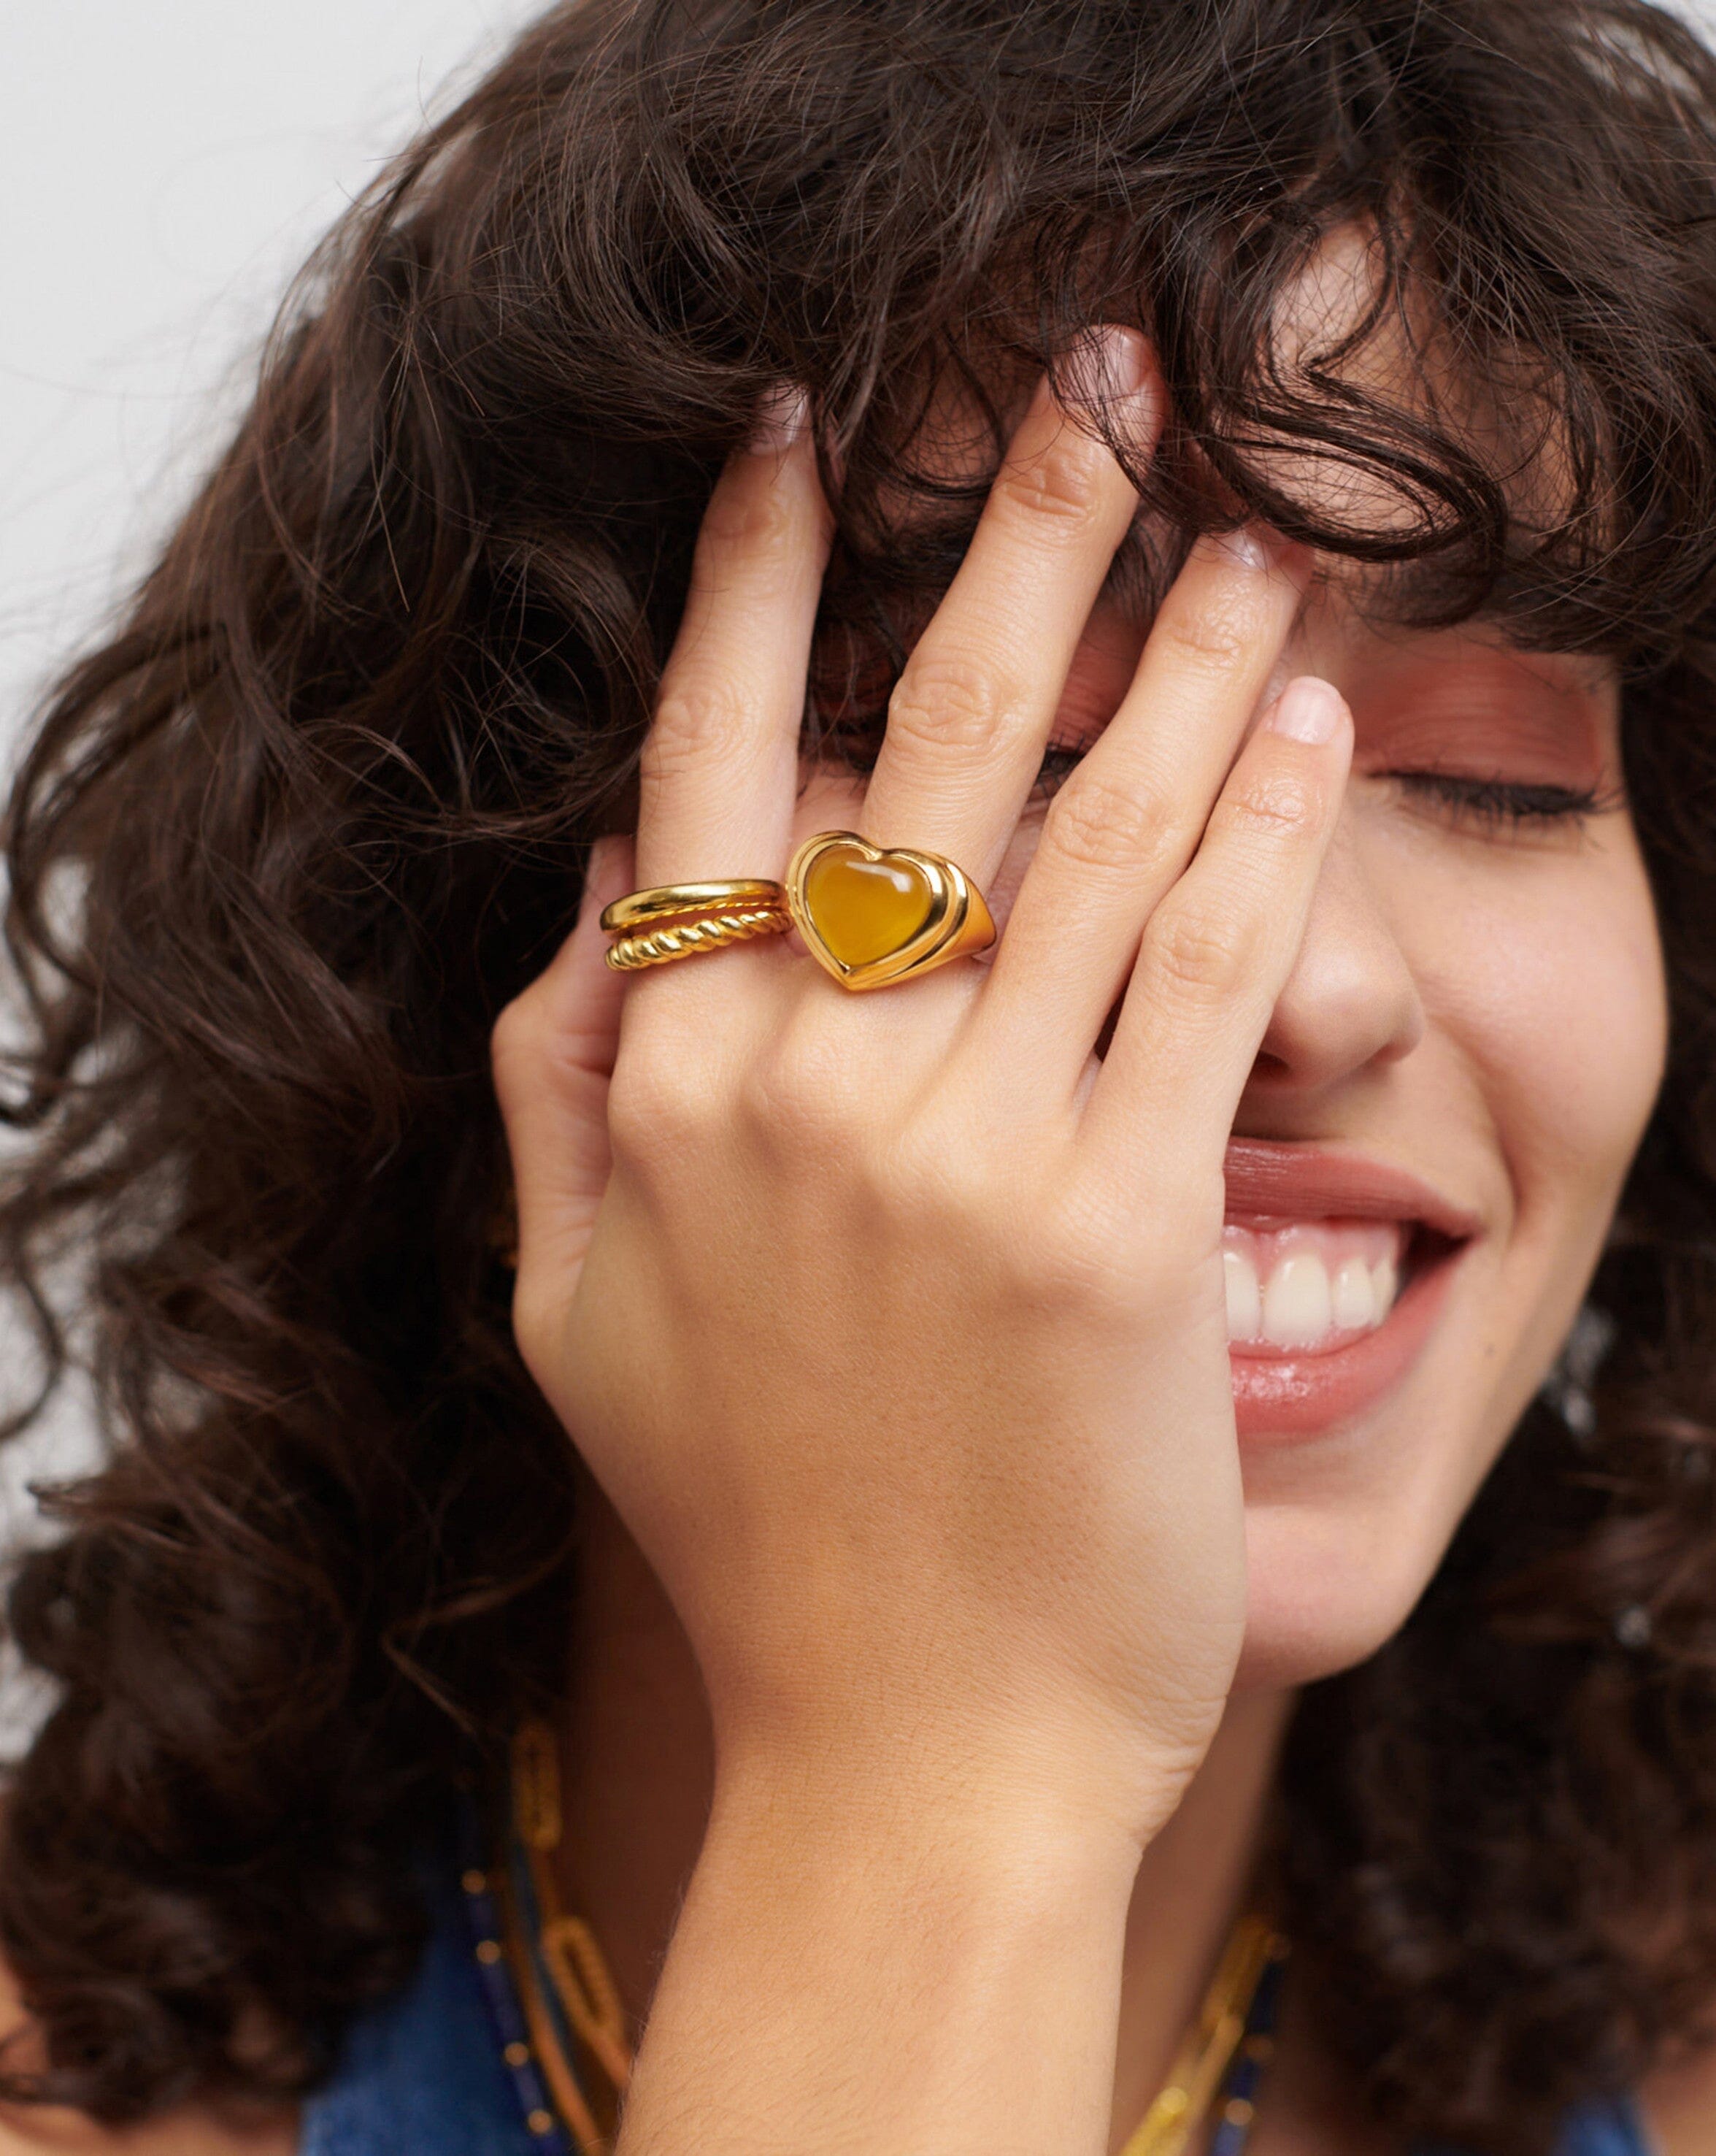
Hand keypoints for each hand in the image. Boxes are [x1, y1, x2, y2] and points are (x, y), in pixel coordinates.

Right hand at [492, 333, 1349, 1844]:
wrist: (909, 1752)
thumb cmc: (749, 1530)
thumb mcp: (572, 1313)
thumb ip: (554, 1079)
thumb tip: (591, 878)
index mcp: (669, 1092)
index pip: (710, 772)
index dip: (757, 585)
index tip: (796, 434)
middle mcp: (811, 1095)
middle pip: (930, 750)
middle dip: (1020, 535)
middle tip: (1099, 382)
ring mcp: (971, 1158)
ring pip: (1097, 837)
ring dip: (1184, 654)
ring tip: (1253, 527)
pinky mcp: (1126, 1232)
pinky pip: (1208, 980)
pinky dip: (1267, 838)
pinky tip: (1309, 726)